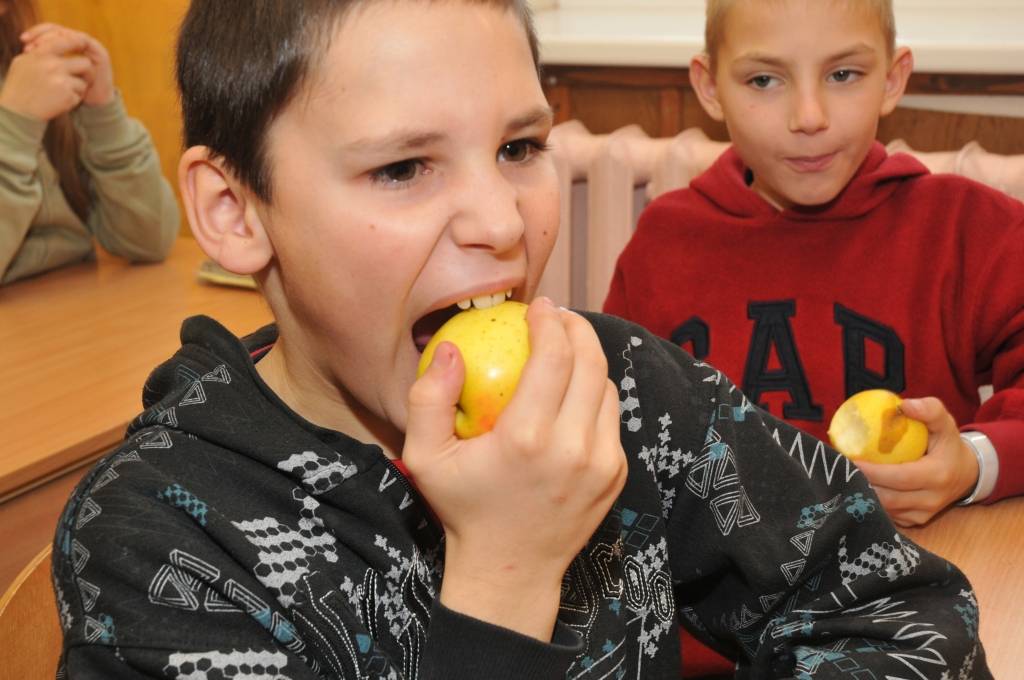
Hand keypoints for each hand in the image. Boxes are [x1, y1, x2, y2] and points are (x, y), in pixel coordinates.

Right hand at [0, 30, 92, 120]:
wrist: (18, 111)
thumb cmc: (18, 86)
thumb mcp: (22, 63)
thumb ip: (37, 52)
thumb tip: (53, 41)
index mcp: (41, 54)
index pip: (64, 41)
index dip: (77, 43)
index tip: (83, 46)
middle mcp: (52, 65)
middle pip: (84, 63)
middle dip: (85, 71)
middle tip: (81, 77)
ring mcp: (61, 81)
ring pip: (83, 82)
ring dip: (78, 87)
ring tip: (64, 92)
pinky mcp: (67, 96)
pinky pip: (79, 95)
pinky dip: (72, 100)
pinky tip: (60, 102)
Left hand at [21, 23, 114, 107]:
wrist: (93, 105)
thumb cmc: (69, 93)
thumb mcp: (51, 76)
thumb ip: (41, 64)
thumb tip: (23, 53)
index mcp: (66, 47)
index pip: (49, 32)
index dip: (35, 33)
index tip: (22, 40)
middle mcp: (78, 44)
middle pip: (58, 30)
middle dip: (42, 33)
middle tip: (29, 41)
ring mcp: (90, 47)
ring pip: (69, 34)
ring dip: (54, 38)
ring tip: (40, 46)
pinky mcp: (99, 51)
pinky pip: (83, 40)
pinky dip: (70, 42)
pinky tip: (58, 50)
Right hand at [403, 297, 626, 639]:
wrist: (510, 570)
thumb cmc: (463, 508)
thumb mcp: (424, 459)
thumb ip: (428, 400)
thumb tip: (452, 349)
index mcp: (528, 438)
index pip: (554, 357)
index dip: (550, 321)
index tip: (538, 306)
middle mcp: (573, 448)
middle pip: (591, 363)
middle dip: (577, 328)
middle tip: (557, 315)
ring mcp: (602, 463)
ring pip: (607, 388)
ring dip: (588, 360)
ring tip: (566, 348)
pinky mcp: (615, 474)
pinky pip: (610, 419)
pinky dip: (594, 396)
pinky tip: (573, 391)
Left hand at [854, 397, 978, 526]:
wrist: (968, 474)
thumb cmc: (949, 445)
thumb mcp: (945, 423)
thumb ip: (929, 410)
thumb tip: (904, 405)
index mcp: (938, 475)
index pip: (900, 477)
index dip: (874, 472)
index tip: (851, 460)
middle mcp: (931, 499)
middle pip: (889, 497)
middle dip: (862, 484)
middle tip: (841, 468)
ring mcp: (923, 514)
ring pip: (885, 509)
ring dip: (864, 494)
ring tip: (846, 477)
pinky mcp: (915, 521)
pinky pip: (888, 515)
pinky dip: (872, 502)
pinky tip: (859, 487)